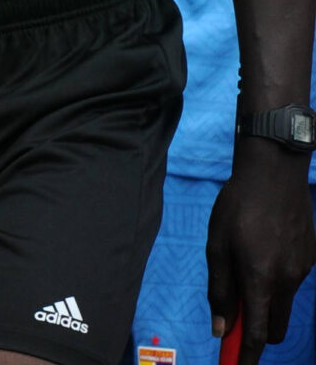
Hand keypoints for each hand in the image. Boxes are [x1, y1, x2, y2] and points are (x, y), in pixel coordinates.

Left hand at [207, 138, 315, 362]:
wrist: (274, 174)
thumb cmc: (236, 207)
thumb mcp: (216, 246)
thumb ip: (219, 290)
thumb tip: (219, 327)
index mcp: (260, 279)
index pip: (256, 334)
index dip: (245, 356)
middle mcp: (287, 280)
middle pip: (274, 327)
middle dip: (256, 333)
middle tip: (232, 317)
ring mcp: (303, 270)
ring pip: (283, 303)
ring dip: (264, 301)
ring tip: (244, 263)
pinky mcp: (310, 258)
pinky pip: (291, 281)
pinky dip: (275, 279)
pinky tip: (263, 247)